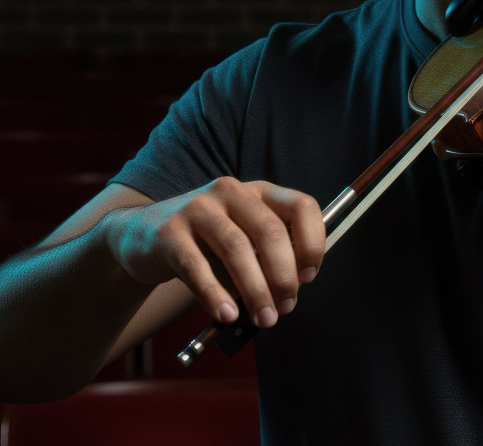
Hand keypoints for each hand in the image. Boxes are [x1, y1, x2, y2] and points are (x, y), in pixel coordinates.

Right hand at [102, 178, 324, 327]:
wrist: (143, 234)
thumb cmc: (206, 242)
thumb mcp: (243, 235)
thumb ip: (268, 254)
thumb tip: (293, 291)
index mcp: (258, 191)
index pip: (301, 206)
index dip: (312, 242)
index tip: (309, 276)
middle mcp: (231, 191)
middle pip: (270, 231)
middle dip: (283, 276)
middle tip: (286, 307)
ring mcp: (198, 208)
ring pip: (237, 249)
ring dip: (256, 290)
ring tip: (264, 318)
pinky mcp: (169, 232)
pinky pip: (197, 267)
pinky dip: (216, 294)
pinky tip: (227, 315)